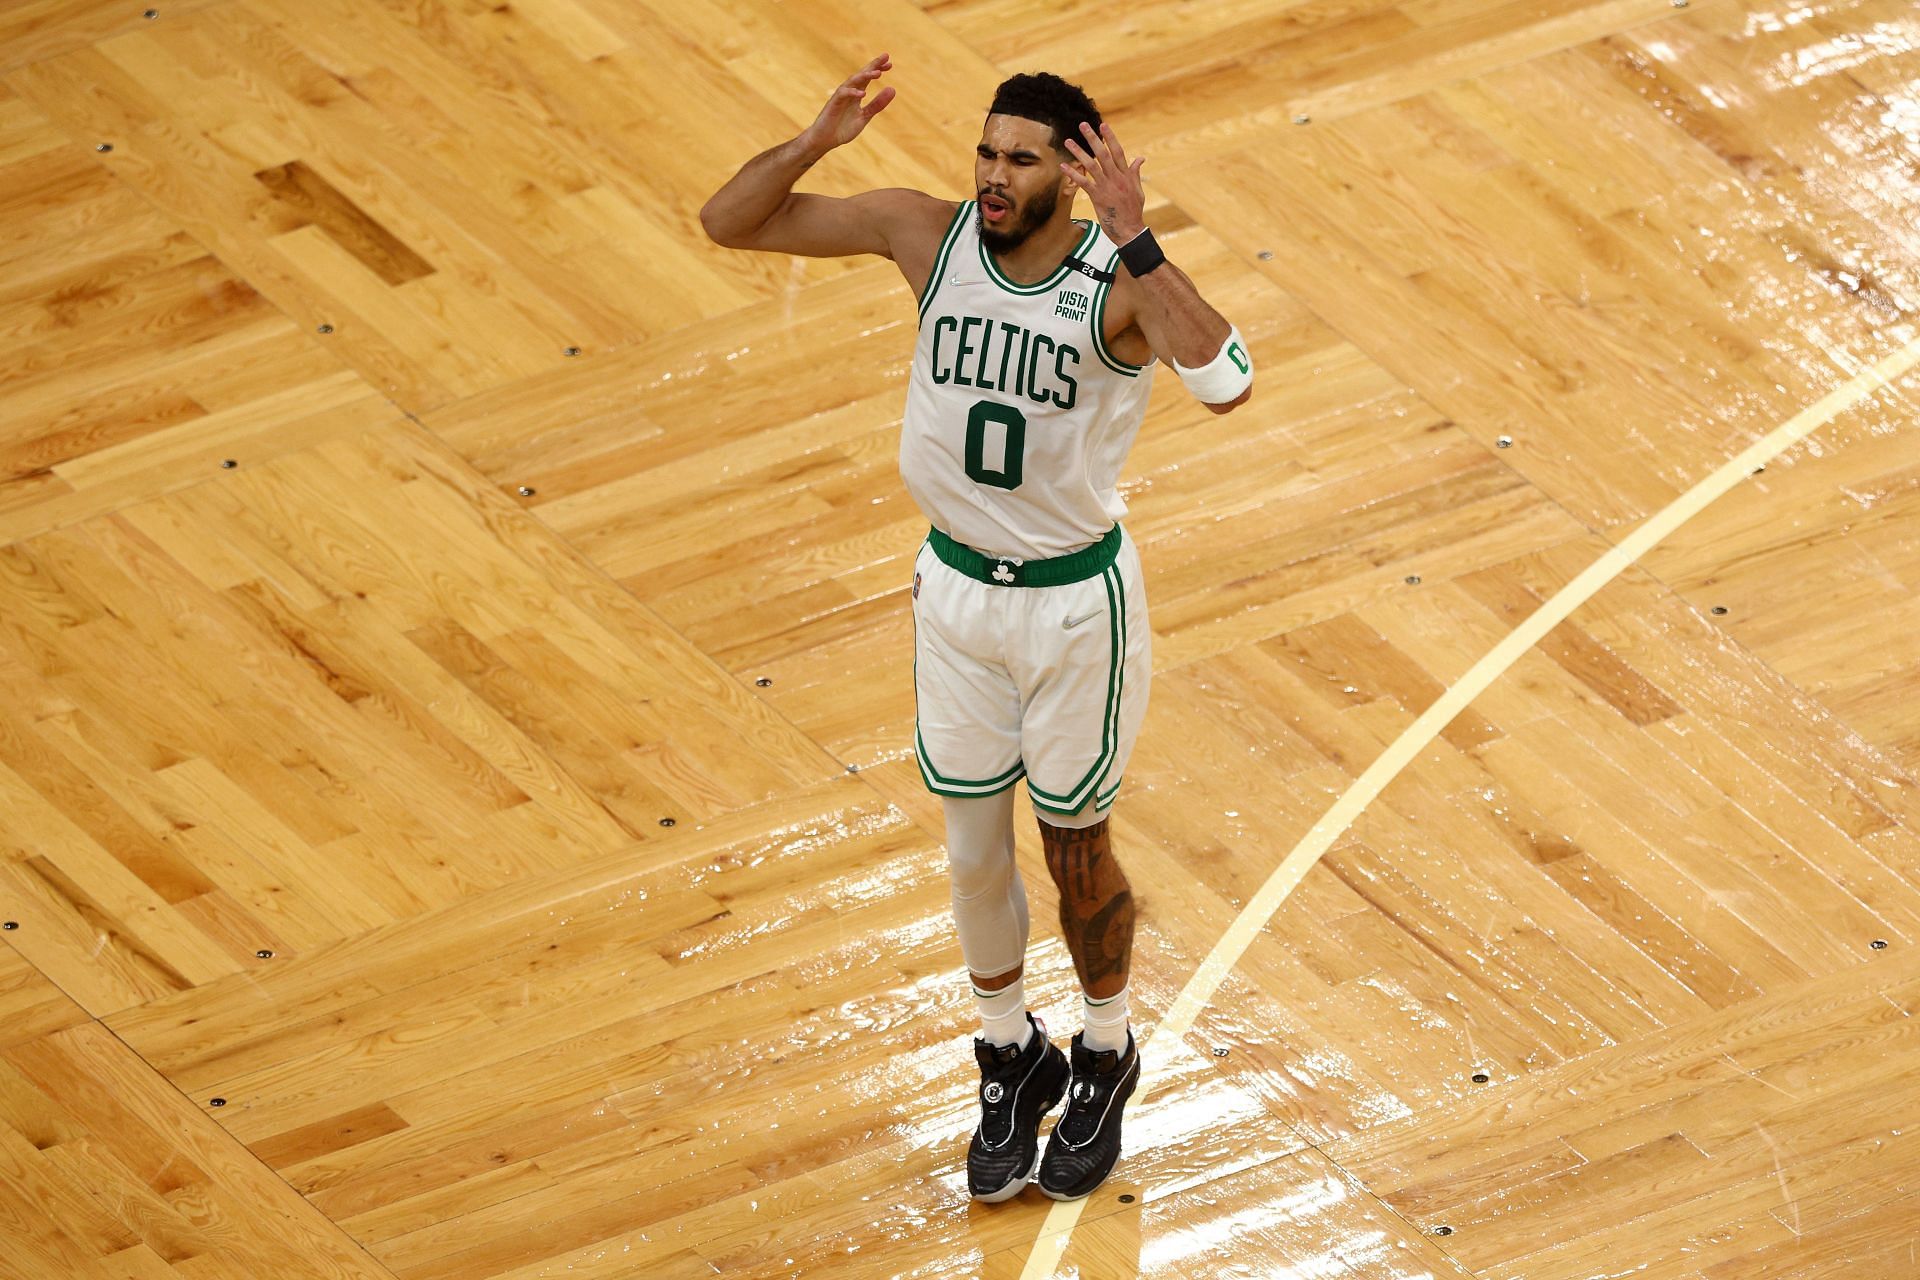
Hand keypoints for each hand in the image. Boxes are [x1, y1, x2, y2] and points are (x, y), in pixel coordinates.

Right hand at [801, 54, 896, 156]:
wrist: (825, 140)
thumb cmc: (842, 128)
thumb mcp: (864, 116)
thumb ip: (877, 104)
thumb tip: (893, 89)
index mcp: (856, 94)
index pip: (867, 78)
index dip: (878, 69)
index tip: (890, 64)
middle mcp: (848, 92)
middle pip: (861, 75)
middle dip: (873, 65)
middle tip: (885, 56)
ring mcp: (840, 97)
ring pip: (852, 81)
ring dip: (864, 76)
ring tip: (877, 73)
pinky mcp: (833, 104)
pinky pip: (842, 95)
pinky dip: (852, 93)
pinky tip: (863, 93)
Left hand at [1062, 121, 1146, 243]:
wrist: (1129, 230)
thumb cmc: (1133, 211)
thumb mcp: (1138, 190)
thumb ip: (1135, 172)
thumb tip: (1140, 158)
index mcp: (1126, 175)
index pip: (1118, 151)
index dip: (1110, 137)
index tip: (1103, 125)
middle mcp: (1117, 178)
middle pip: (1103, 153)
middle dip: (1093, 138)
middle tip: (1083, 125)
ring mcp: (1107, 187)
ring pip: (1091, 165)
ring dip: (1079, 152)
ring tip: (1068, 141)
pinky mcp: (1098, 197)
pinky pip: (1083, 183)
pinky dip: (1073, 174)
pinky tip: (1063, 166)